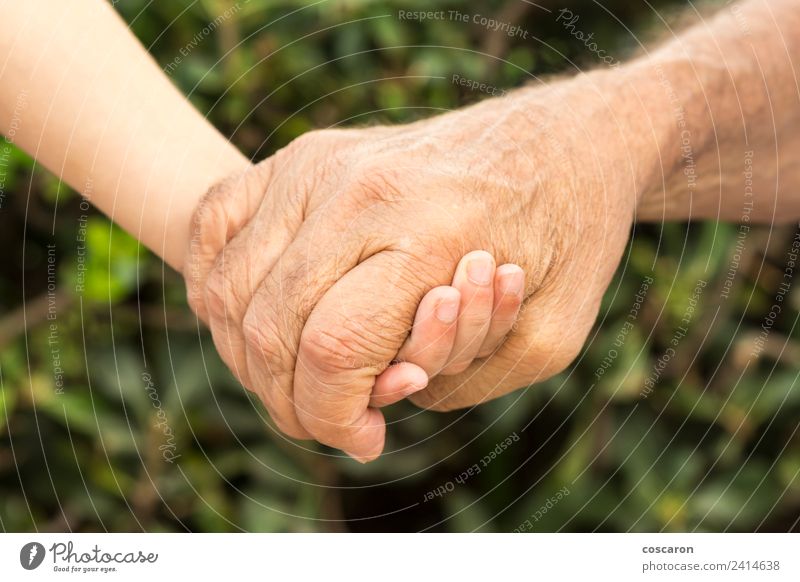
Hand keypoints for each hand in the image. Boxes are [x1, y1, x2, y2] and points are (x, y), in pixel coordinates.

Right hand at [185, 72, 640, 460]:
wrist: (562, 138)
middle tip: (336, 419)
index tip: (365, 438)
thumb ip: (457, 382)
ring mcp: (316, 164)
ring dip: (253, 357)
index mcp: (427, 233)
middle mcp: (355, 190)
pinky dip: (221, 288)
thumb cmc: (567, 237)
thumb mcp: (548, 338)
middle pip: (268, 328)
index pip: (332, 351)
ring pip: (230, 289)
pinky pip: (213, 224)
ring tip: (308, 374)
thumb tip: (378, 390)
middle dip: (292, 402)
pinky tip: (259, 317)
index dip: (333, 419)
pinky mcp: (299, 154)